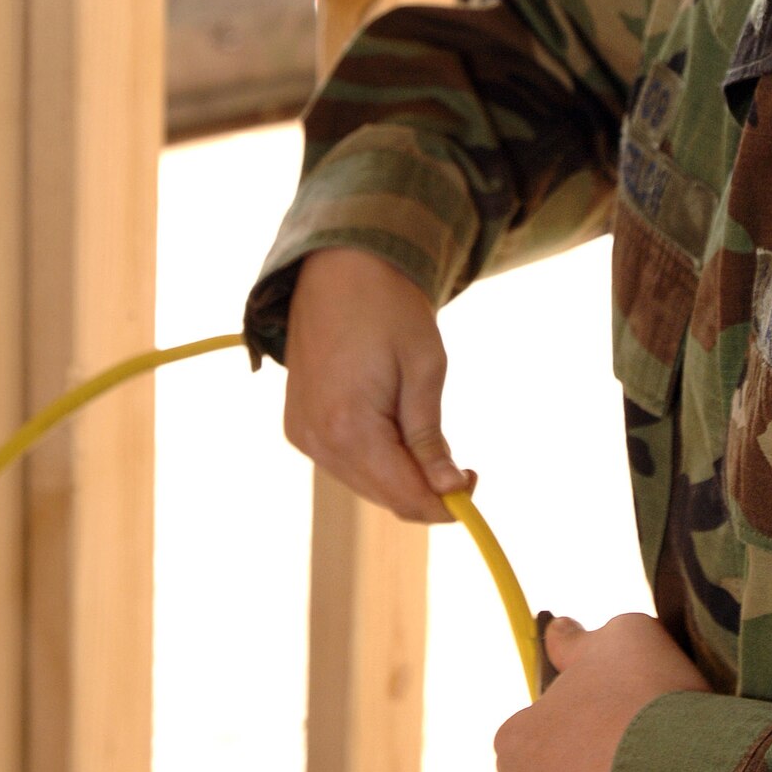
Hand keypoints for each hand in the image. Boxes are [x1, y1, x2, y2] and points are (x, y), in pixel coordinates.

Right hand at [283, 247, 471, 521]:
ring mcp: (302, 434)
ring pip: (363, 483)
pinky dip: (374, 458)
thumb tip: (450, 490)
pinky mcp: (298, 426)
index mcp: (349, 426)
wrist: (340, 268)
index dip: (443, 504)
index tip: (473, 486)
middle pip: (382, 495)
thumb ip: (431, 438)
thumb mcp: (425, 370)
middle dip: (425, 490)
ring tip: (424, 433)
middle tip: (461, 465)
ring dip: (400, 475)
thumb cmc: (390, 311)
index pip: (403, 495)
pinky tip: (393, 427)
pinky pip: (343, 462)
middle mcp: (317, 439)